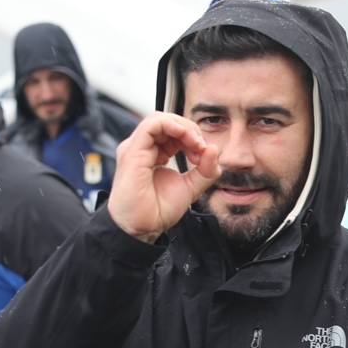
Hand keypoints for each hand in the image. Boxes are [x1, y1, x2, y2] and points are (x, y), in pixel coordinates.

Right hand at [106, 113, 220, 242]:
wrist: (142, 229)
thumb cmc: (157, 211)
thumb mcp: (190, 188)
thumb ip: (205, 171)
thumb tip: (214, 149)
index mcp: (153, 153)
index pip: (173, 131)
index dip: (193, 137)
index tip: (204, 156)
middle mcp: (142, 148)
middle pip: (168, 122)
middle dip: (190, 131)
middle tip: (202, 149)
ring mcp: (136, 148)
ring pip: (160, 119)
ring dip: (184, 127)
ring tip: (195, 145)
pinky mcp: (133, 152)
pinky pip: (151, 125)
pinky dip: (172, 125)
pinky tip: (186, 137)